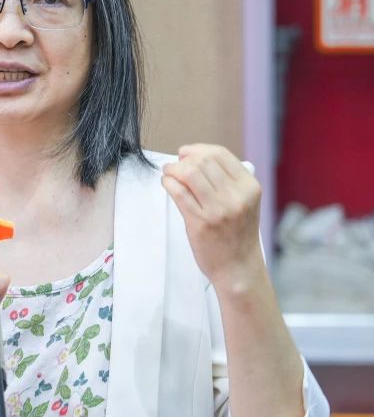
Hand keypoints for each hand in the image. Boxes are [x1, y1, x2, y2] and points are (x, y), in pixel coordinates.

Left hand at [160, 144, 263, 288]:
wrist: (238, 267)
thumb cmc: (237, 233)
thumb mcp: (245, 201)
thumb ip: (227, 180)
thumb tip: (194, 156)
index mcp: (249, 187)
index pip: (220, 155)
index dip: (198, 149)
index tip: (185, 152)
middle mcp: (236, 196)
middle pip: (202, 161)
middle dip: (183, 159)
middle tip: (175, 165)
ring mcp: (218, 209)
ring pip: (189, 173)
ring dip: (173, 169)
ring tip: (169, 173)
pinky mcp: (200, 222)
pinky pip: (178, 192)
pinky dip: (168, 183)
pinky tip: (167, 184)